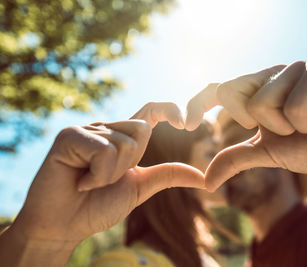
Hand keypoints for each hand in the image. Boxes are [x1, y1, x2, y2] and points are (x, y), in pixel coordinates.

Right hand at [6, 103, 203, 254]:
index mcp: (122, 138)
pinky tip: (80, 181)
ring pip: (124, 144)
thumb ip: (168, 175)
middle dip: (130, 164)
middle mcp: (105, 128)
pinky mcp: (69, 136)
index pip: (150, 112)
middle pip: (142, 130)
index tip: (185, 124)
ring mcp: (86, 129)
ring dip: (111, 175)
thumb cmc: (98, 205)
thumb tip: (204, 178)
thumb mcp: (140, 188)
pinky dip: (97, 175)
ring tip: (89, 182)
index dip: (169, 110)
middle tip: (105, 178)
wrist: (64, 226)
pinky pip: (104, 151)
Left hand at [186, 59, 306, 214]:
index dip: (198, 102)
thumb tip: (205, 182)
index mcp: (258, 91)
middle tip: (287, 128)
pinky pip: (293, 104)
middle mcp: (271, 75)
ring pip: (262, 102)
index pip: (219, 89)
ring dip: (288, 126)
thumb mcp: (267, 154)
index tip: (186, 124)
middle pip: (232, 94)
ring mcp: (294, 67)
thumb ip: (236, 160)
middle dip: (257, 123)